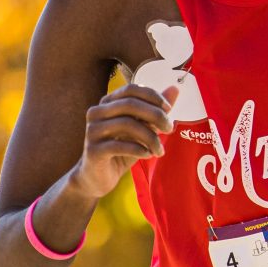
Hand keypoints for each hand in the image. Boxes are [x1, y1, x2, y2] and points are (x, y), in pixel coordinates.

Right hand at [70, 83, 178, 198]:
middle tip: (169, 128)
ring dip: (150, 137)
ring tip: (160, 150)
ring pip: (127, 124)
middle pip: (130, 104)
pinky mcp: (93, 150)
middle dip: (155, 115)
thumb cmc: (121, 150)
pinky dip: (139, 149)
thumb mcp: (142, 129)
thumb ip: (156, 110)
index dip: (152, 96)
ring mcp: (92, 131)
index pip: (131, 90)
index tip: (169, 109)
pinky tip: (148, 155)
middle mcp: (96, 113)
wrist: (98, 178)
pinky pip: (120, 145)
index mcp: (107, 103)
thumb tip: (175, 89)